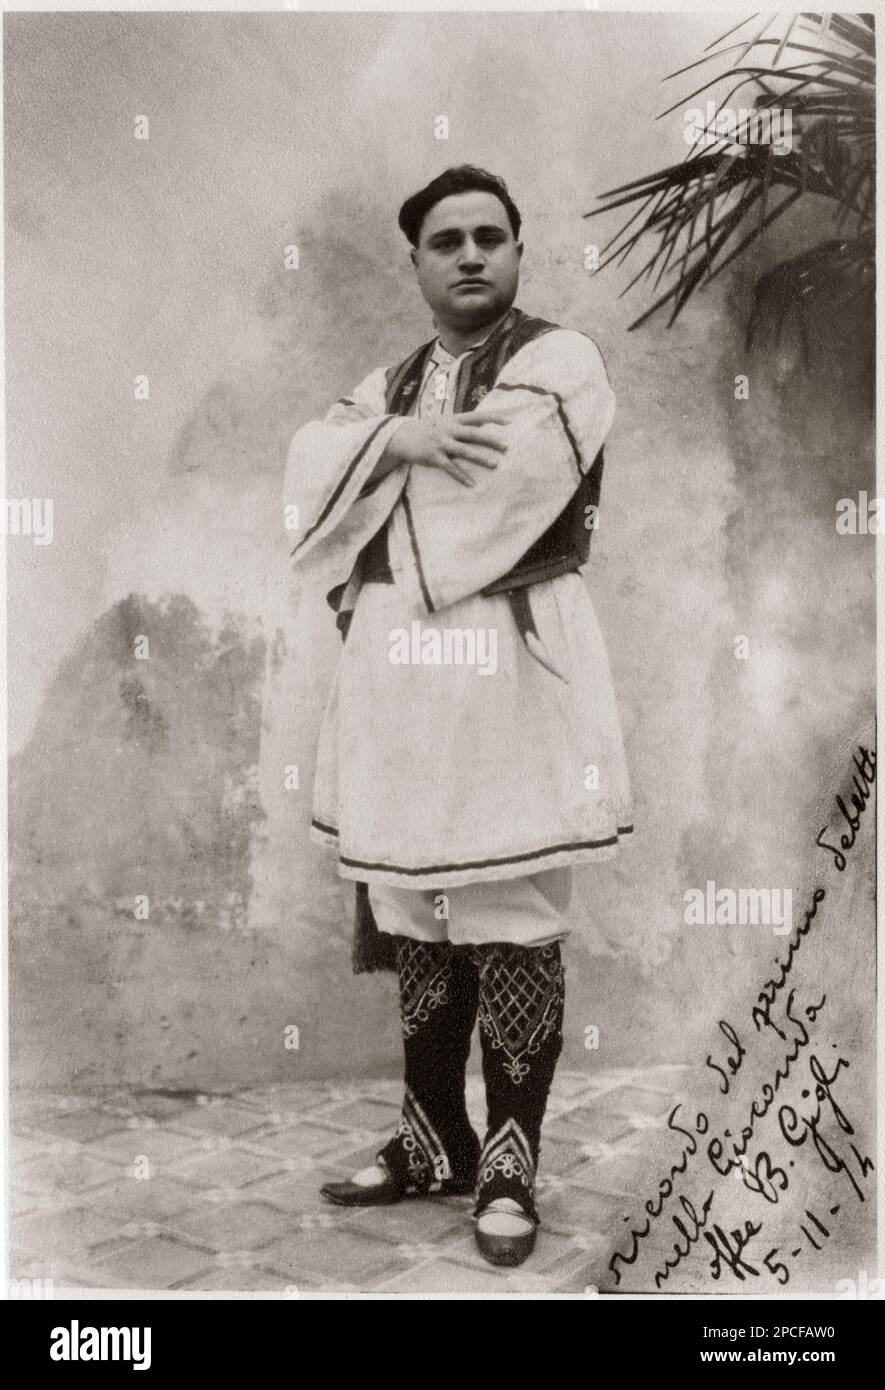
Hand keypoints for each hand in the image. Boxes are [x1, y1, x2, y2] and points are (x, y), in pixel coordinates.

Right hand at [379, 410, 508, 486]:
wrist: (401, 436)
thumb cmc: (428, 429)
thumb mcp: (445, 421)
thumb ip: (464, 423)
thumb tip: (485, 422)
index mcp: (453, 419)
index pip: (477, 417)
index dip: (493, 418)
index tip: (510, 422)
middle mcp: (448, 429)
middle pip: (474, 434)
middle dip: (491, 441)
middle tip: (507, 447)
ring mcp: (440, 443)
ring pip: (464, 451)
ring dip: (481, 458)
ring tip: (495, 465)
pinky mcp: (433, 457)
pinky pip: (450, 468)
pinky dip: (461, 476)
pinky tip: (471, 484)